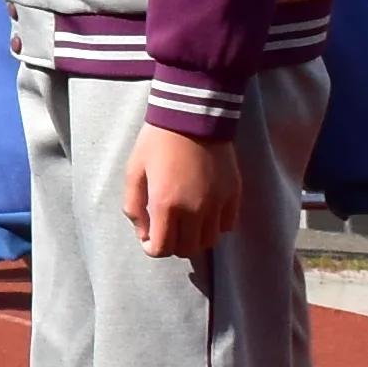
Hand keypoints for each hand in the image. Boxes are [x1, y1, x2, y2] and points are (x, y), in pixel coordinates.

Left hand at [124, 121, 244, 264]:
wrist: (191, 117)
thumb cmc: (157, 142)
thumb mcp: (134, 172)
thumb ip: (134, 207)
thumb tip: (144, 234)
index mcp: (166, 204)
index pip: (162, 248)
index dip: (153, 249)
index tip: (150, 240)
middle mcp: (194, 209)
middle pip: (187, 249)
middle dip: (174, 246)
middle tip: (167, 232)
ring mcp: (217, 203)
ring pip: (209, 241)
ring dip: (195, 239)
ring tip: (187, 225)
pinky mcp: (234, 194)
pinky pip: (228, 225)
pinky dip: (216, 226)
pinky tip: (205, 214)